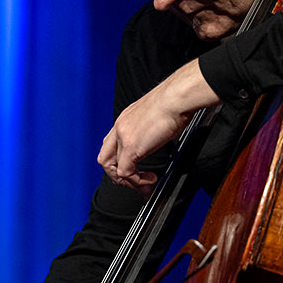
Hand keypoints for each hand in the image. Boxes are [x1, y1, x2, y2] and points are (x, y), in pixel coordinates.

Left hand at [98, 59, 220, 195]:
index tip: (134, 168)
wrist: (176, 97)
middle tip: (134, 182)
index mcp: (125, 119)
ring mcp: (123, 137)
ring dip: (127, 181)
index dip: (118, 161)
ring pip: (112, 168)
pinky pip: (126, 172)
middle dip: (117, 175)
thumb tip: (161, 134)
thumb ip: (152, 127)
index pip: (111, 144)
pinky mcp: (131, 147)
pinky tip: (150, 179)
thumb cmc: (174, 101)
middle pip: (105, 158)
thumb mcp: (157, 114)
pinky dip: (137, 181)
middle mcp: (120, 127)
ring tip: (143, 185)